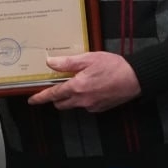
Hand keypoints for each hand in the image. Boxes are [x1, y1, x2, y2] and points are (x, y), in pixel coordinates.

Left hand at [26, 52, 140, 112]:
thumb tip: (50, 63)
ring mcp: (91, 106)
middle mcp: (82, 100)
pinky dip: (83, 99)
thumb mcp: (89, 59)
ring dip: (69, 98)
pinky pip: (85, 106)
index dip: (41, 97)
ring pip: (73, 105)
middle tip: (56, 86)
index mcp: (77, 87)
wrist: (135, 78)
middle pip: (61, 103)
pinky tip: (91, 88)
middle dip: (55, 98)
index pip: (53, 94)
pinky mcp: (100, 108)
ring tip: (76, 84)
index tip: (32, 100)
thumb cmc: (112, 66)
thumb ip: (68, 62)